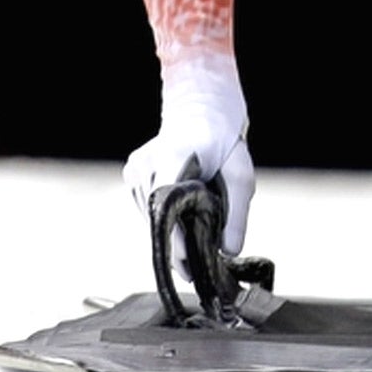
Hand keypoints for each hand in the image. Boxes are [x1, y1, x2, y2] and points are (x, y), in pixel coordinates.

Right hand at [123, 74, 252, 274]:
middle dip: (177, 243)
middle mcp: (148, 161)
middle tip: (194, 267)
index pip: (168, 207)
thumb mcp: (241, 173)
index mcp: (174, 156)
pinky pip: (145, 207)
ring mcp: (136, 166)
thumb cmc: (223, 140)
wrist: (202, 105)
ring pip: (150, 216)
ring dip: (169, 228)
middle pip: (157, 217)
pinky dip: (162, 216)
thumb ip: (237, 213)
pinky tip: (178, 209)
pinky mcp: (131, 171)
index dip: (177, 241)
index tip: (189, 266)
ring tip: (191, 226)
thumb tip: (229, 251)